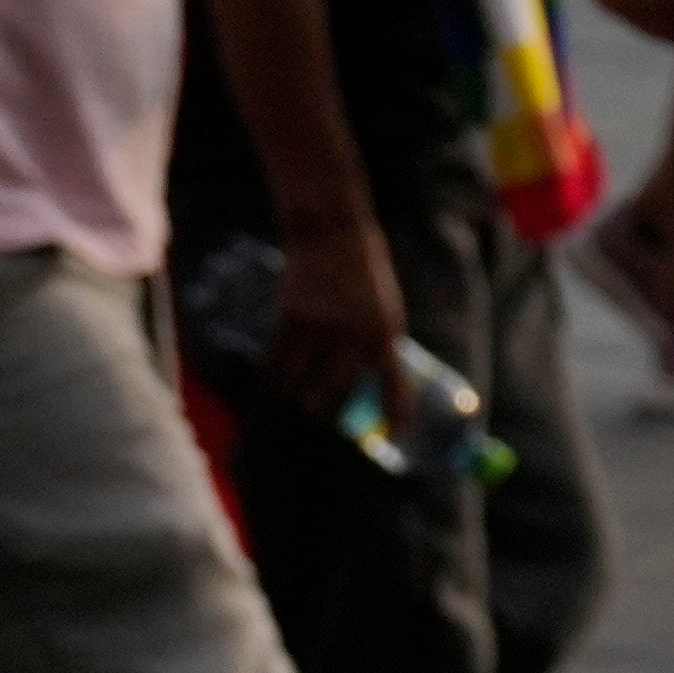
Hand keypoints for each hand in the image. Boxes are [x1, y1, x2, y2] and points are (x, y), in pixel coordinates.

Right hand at [261, 215, 408, 426]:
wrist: (333, 236)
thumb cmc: (364, 280)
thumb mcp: (385, 312)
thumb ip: (378, 350)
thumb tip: (370, 395)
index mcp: (384, 332)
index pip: (393, 384)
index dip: (395, 414)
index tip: (395, 436)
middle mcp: (352, 333)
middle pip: (337, 392)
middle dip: (330, 413)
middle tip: (325, 421)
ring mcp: (318, 326)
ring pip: (301, 382)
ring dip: (298, 397)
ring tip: (300, 401)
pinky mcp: (289, 317)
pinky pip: (278, 362)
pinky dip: (278, 377)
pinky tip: (279, 383)